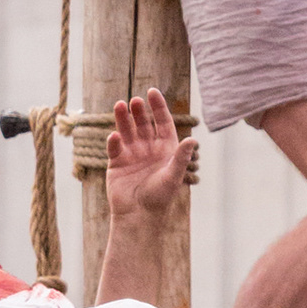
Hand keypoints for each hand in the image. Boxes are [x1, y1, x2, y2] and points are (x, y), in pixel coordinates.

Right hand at [103, 89, 193, 218]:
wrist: (138, 216)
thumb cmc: (159, 198)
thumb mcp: (173, 175)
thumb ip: (180, 157)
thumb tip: (193, 139)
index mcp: (165, 149)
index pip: (162, 122)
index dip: (158, 106)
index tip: (152, 91)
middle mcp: (148, 148)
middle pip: (143, 123)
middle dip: (139, 111)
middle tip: (134, 101)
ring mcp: (131, 155)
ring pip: (127, 131)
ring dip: (123, 119)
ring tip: (119, 105)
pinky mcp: (116, 163)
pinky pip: (114, 147)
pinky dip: (113, 141)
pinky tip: (114, 135)